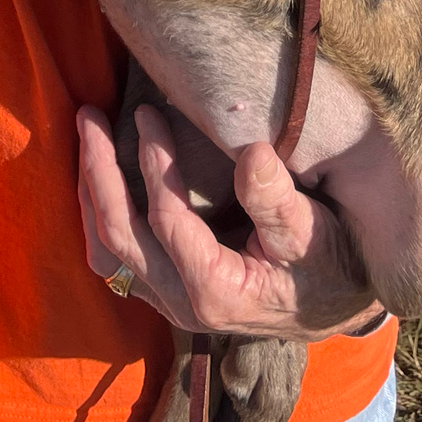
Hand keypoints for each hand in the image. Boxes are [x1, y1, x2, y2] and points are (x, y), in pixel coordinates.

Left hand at [77, 104, 379, 340]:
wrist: (335, 308)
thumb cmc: (327, 264)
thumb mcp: (313, 232)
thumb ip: (277, 200)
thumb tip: (250, 152)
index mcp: (217, 291)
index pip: (167, 221)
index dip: (154, 163)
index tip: (147, 113)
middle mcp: (183, 305)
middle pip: (118, 238)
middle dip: (98, 172)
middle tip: (88, 116)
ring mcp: (170, 303)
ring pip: (107, 254)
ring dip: (91, 195)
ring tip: (86, 139)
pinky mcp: (168, 294)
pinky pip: (116, 260)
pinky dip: (101, 217)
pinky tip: (99, 177)